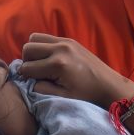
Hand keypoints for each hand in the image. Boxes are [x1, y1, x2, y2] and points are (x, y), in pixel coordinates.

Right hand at [19, 33, 133, 106]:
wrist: (108, 85)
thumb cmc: (86, 95)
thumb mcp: (61, 97)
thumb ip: (41, 88)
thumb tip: (28, 80)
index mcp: (57, 64)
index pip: (27, 67)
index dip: (25, 76)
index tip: (32, 82)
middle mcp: (60, 49)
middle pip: (28, 48)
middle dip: (27, 61)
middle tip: (35, 72)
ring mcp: (65, 41)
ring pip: (35, 38)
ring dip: (33, 51)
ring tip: (41, 64)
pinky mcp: (70, 40)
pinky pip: (47, 37)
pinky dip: (44, 47)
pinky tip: (50, 59)